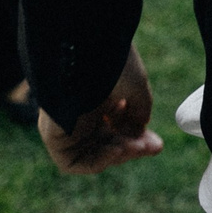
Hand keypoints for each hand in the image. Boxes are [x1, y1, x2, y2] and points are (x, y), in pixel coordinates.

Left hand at [39, 45, 162, 175]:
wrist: (86, 50)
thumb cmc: (111, 64)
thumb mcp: (134, 88)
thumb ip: (139, 113)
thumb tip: (140, 132)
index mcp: (100, 97)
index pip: (118, 128)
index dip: (139, 138)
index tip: (157, 143)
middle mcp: (83, 112)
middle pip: (108, 143)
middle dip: (133, 148)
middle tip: (154, 147)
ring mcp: (68, 125)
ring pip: (93, 154)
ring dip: (120, 155)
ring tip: (138, 147)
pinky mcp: (53, 136)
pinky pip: (72, 162)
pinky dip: (98, 161)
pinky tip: (117, 150)